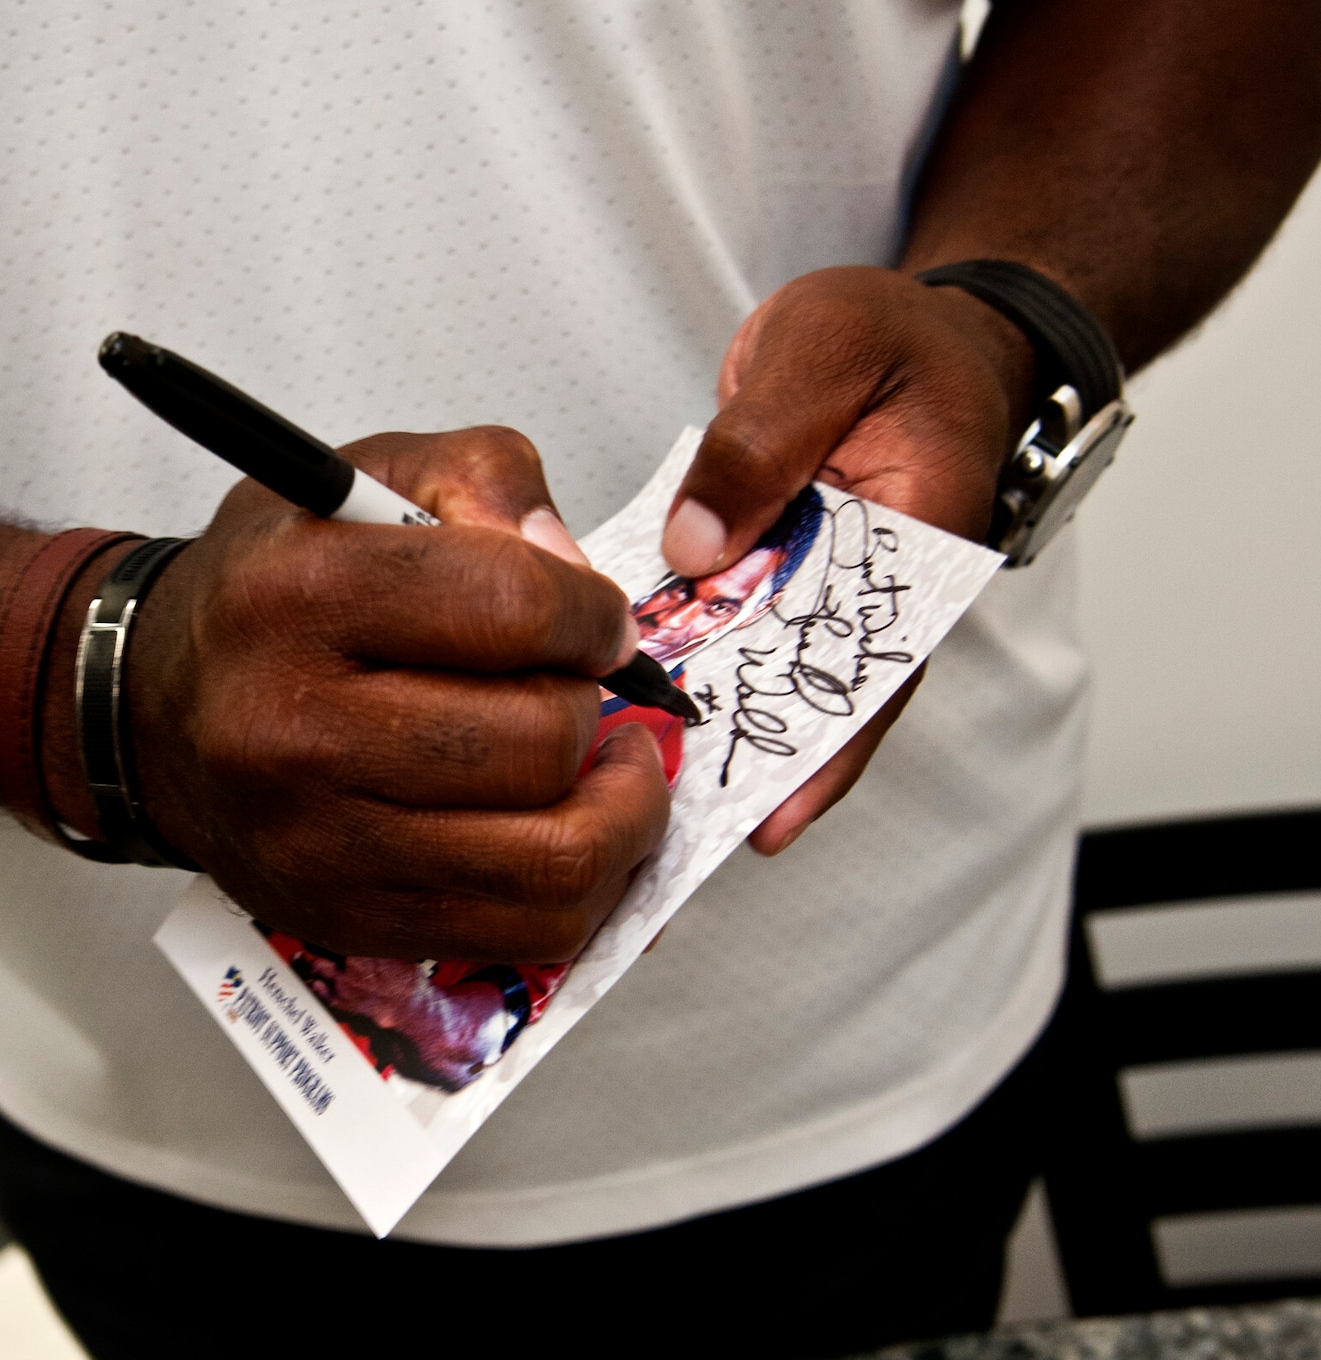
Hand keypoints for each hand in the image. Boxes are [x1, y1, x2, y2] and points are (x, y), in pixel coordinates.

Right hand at [121, 427, 670, 963]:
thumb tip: (580, 580)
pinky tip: (573, 825)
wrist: (157, 714)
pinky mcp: (351, 918)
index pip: (509, 605)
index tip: (594, 619)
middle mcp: (296, 730)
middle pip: (537, 737)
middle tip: (572, 685)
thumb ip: (485, 480)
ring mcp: (322, 843)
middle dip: (589, 704)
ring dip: (619, 808)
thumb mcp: (360, 481)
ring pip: (551, 855)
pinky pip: (528, 929)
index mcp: (298, 597)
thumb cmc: (271, 595)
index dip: (589, 612)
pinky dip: (588, 882)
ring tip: (605, 764)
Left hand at [661, 266, 1033, 854]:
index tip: (773, 814)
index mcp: (923, 536)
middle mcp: (879, 586)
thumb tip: (696, 545)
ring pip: (771, 675)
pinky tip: (633, 707)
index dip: (825, 748)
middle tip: (681, 831)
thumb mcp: (821, 350)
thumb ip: (759, 444)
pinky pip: (738, 636)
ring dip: (714, 727)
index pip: (878, 664)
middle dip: (753, 764)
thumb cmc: (890, 336)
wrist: (906, 332)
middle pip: (821, 694)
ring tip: (646, 796)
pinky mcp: (784, 579)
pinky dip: (692, 669)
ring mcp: (830, 590)